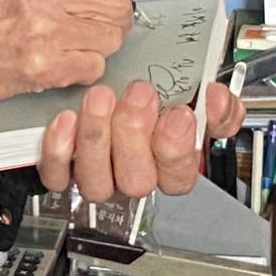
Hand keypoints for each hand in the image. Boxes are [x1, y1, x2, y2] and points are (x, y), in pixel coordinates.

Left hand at [36, 80, 246, 199]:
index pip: (179, 178)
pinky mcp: (63, 171)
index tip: (177, 114)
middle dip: (136, 134)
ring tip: (101, 98)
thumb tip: (218, 99)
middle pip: (137, 181)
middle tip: (138, 95)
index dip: (177, 150)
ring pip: (97, 182)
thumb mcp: (192, 97)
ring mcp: (98, 177)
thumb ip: (216, 105)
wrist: (108, 92)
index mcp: (168, 167)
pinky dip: (59, 149)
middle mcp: (132, 177)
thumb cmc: (152, 101)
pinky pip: (58, 175)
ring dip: (98, 137)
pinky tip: (67, 120)